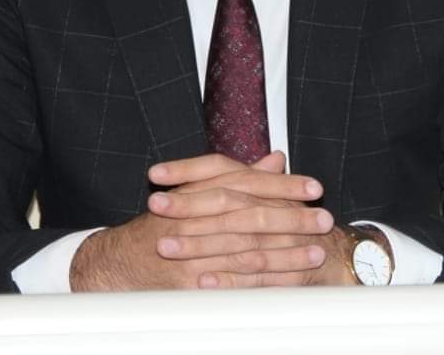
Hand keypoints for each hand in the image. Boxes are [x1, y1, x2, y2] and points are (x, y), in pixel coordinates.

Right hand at [69, 151, 338, 290]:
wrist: (119, 261)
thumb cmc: (164, 222)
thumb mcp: (199, 190)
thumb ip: (241, 175)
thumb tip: (276, 159)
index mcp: (200, 190)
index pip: (247, 183)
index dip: (282, 185)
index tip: (313, 187)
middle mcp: (195, 216)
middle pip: (251, 214)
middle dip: (291, 217)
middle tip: (323, 218)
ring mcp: (193, 251)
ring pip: (246, 249)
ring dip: (285, 252)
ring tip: (316, 251)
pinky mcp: (190, 283)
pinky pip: (233, 283)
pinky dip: (262, 282)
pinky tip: (287, 282)